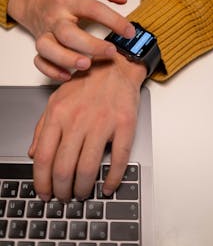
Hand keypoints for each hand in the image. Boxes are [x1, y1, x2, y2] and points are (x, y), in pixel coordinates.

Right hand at [7, 0, 134, 80]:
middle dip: (90, 45)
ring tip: (86, 64)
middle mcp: (55, 18)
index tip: (129, 32)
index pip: (93, 9)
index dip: (113, 20)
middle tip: (111, 52)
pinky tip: (68, 76)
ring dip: (67, 59)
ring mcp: (45, 34)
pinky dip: (52, 70)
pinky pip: (39, 61)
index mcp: (68, 1)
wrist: (36, 5)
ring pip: (48, 48)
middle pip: (68, 33)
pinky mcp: (39, 47)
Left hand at [28, 53, 146, 201]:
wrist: (115, 68)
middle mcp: (78, 120)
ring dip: (83, 189)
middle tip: (65, 197)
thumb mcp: (56, 100)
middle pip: (64, 168)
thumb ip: (42, 127)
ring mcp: (102, 123)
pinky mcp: (124, 126)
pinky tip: (108, 187)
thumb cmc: (86, 84)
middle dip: (62, 191)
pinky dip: (112, 180)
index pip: (44, 158)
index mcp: (59, 114)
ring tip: (82, 193)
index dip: (42, 182)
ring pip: (88, 168)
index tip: (45, 193)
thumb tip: (35, 154)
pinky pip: (118, 160)